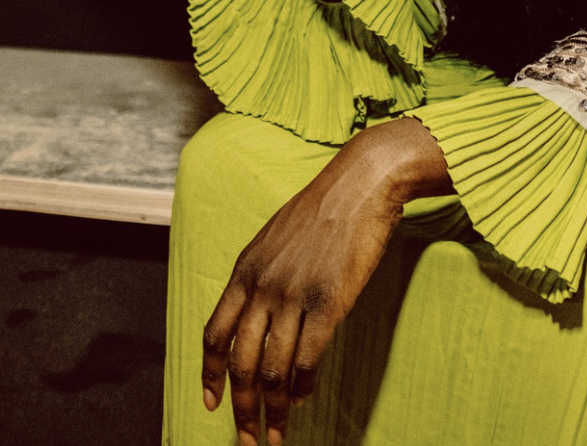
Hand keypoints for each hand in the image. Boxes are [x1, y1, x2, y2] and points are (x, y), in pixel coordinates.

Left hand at [201, 119, 451, 444]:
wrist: (361, 182)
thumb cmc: (325, 206)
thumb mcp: (276, 236)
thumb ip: (262, 274)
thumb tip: (259, 313)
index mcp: (245, 269)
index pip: (215, 334)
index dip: (210, 375)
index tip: (211, 403)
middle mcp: (262, 285)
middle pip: (241, 363)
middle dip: (241, 408)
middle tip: (246, 438)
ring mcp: (294, 295)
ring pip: (272, 370)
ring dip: (272, 409)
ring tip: (275, 434)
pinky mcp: (327, 302)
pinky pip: (306, 359)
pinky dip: (301, 387)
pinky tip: (303, 399)